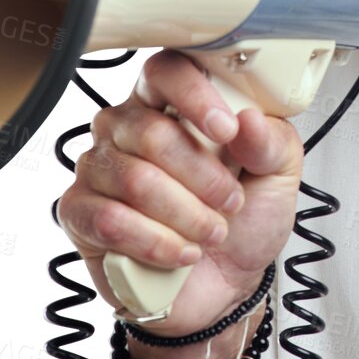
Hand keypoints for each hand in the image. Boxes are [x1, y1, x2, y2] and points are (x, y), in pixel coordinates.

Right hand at [57, 49, 303, 336]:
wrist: (224, 287)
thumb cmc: (245, 222)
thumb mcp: (278, 178)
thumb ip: (273, 142)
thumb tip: (248, 119)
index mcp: (172, 103)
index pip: (166, 71)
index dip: (194, 95)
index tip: (225, 129)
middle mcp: (127, 127)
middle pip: (151, 133)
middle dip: (203, 177)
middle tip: (230, 203)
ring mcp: (99, 168)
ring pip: (135, 181)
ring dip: (185, 215)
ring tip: (210, 233)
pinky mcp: (80, 213)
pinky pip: (109, 219)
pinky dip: (155, 242)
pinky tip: (180, 252)